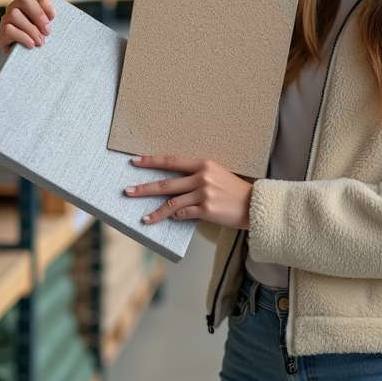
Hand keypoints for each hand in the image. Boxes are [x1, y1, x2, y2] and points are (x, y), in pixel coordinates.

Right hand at [0, 0, 54, 53]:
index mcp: (29, 6)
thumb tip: (49, 9)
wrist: (31, 64)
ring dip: (31, 29)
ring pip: (14, 14)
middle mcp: (14, 10)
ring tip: (40, 42)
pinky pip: (8, 30)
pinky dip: (22, 37)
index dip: (46, 5)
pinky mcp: (1, 37)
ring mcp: (5, 22)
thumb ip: (49, 15)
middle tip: (47, 31)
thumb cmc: (41, 43)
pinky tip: (31, 45)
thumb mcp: (48, 28)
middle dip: (38, 15)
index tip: (53, 18)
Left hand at [125, 156, 252, 229]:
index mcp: (204, 164)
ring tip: (144, 218)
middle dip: (144, 188)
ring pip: (172, 203)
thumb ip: (196, 176)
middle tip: (128, 191)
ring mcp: (204, 194)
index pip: (172, 161)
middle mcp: (202, 177)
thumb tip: (174, 185)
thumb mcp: (217, 174)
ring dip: (156, 212)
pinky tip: (171, 219)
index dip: (152, 161)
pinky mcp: (206, 210)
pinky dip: (176, 217)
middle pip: (166, 183)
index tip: (135, 161)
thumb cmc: (234, 190)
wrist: (254, 204)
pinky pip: (184, 214)